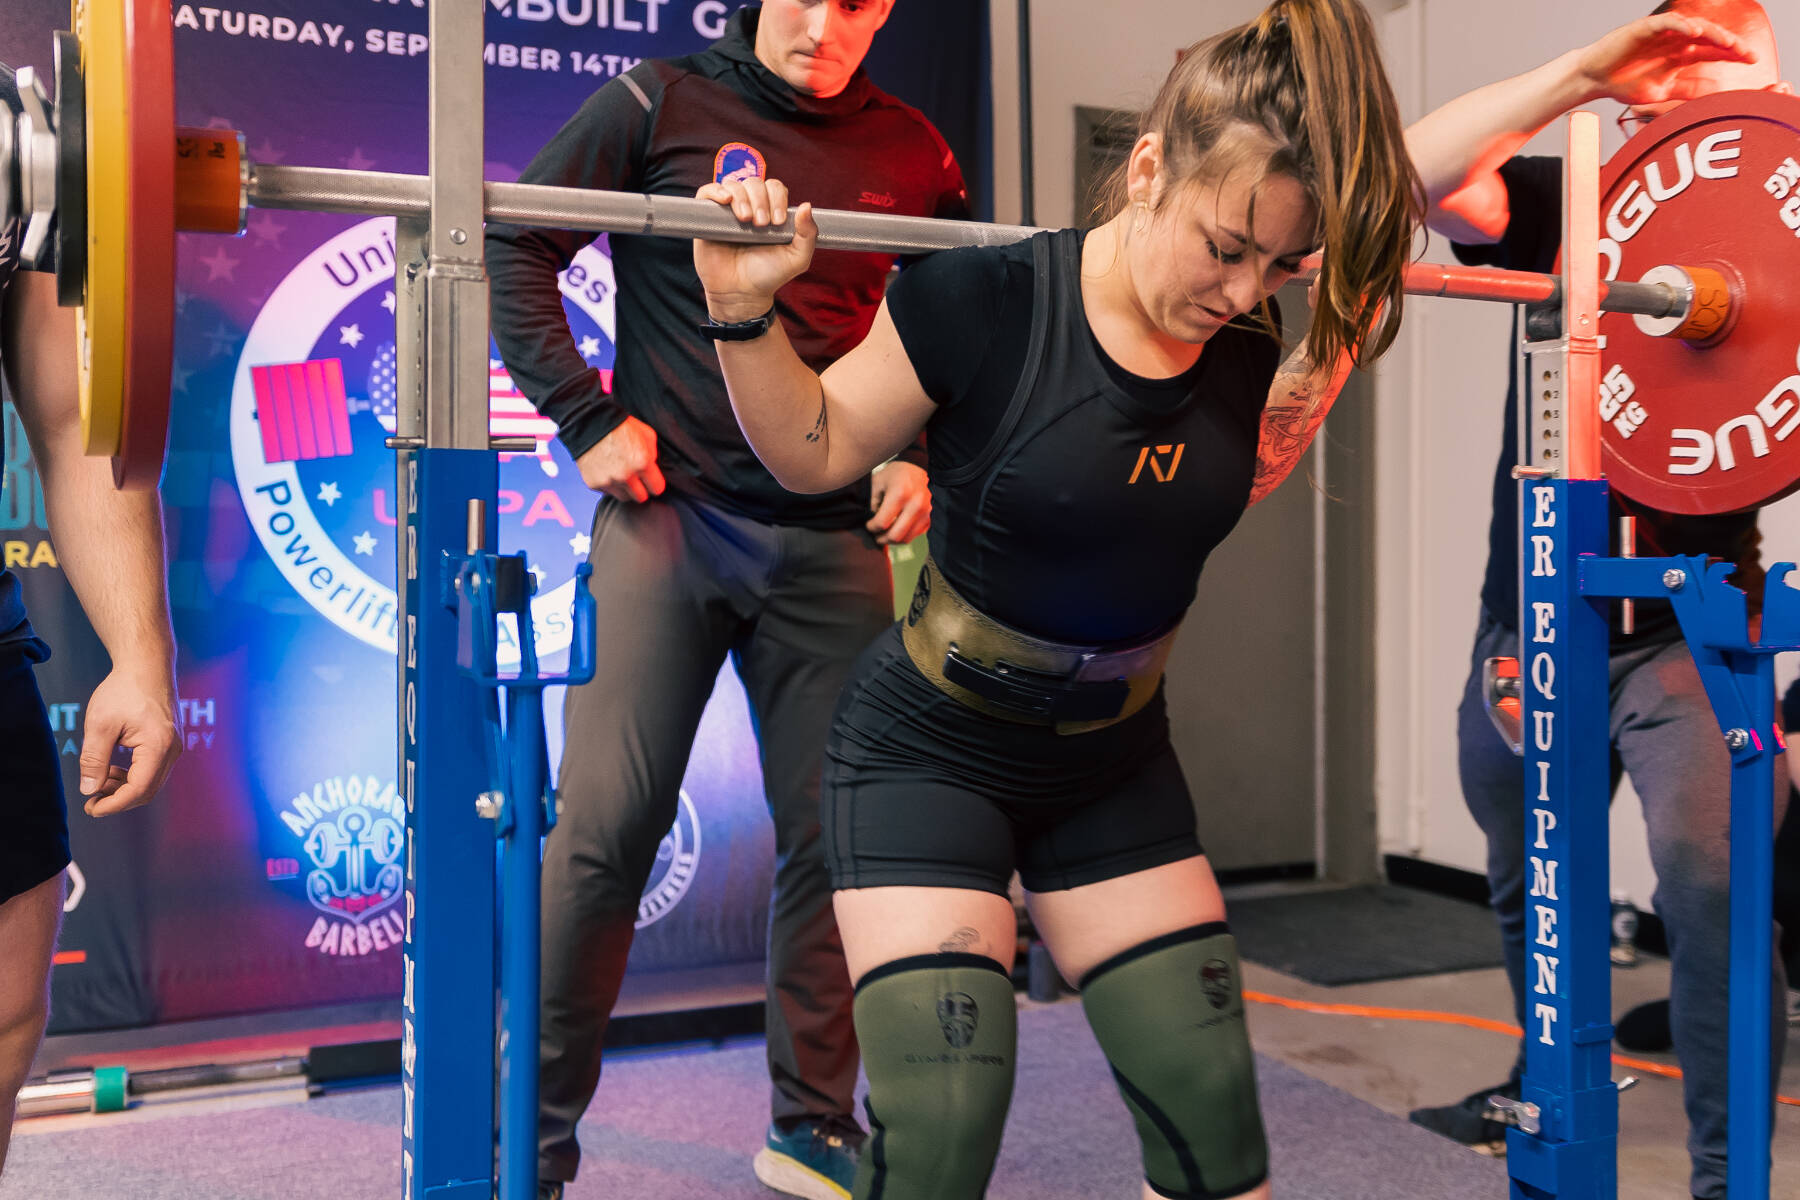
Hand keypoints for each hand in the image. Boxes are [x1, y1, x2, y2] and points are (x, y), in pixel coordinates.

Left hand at [80, 667, 180, 816]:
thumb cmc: (124, 690)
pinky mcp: (170, 741)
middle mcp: (173, 750)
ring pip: (151, 781)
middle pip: (148, 790)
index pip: (138, 790)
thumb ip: (94, 760)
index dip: (113, 804)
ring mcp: (174, 746)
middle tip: (91, 800)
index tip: (90, 807)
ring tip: (98, 779)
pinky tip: (113, 766)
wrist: (147, 665)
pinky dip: (132, 775)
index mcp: (158, 747)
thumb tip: (89, 790)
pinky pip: (153, 769)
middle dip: (119, 799)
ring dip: (124, 787)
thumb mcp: (100, 725)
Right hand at [576, 415, 665, 501]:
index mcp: (642, 463)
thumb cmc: (620, 426)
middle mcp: (626, 475)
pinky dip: (610, 485)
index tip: (651, 480)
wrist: (589, 422)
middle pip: (641, 497)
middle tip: (637, 478)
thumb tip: (654, 470)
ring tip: (622, 474)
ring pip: (624, 497)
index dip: (655, 484)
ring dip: (625, 489)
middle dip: (641, 489)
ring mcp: (609, 481)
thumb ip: (654, 455)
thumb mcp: (646, 434)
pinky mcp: (594, 483)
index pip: (657, 489)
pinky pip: (607, 492)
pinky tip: (608, 470)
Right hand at [692, 176, 817, 322]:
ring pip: (733, 185)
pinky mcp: (707, 218)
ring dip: (742, 198)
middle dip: (761, 200)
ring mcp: (727, 212)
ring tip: (746, 220)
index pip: (774, 187)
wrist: (741, 294)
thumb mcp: (797, 258)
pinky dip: (716, 190)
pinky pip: (707, 191)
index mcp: (770, 211)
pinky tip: (725, 200)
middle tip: (762, 225)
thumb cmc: (769, 276)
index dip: (777, 198)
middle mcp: (750, 207)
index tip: (778, 222)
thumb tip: (806, 205)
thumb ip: (808, 234)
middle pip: (754, 183)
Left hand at [866, 461, 930, 545]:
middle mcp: (916, 504)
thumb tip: (871, 522)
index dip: (871, 527)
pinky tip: (896, 528)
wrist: (917, 469)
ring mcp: (926, 512)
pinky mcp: (930, 518)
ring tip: (884, 533)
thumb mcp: (877, 483)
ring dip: (892, 540)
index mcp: (901, 493)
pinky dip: (903, 536)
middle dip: (881, 539)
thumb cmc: (894, 475)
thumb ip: (871, 503)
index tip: (869, 524)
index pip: (882, 522)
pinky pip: (914, 535)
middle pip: (895, 535)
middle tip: (875, 535)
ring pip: (905, 539)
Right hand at [1575, 12, 1755, 106]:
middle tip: (1745, 53)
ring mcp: (1661, 34)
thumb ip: (1687, 89)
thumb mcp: (1662, 91)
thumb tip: (1712, 94)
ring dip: (1712, 33)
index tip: (1751, 61)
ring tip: (1727, 41)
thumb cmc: (1623, 84)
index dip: (1733, 54)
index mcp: (1680, 55)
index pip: (1713, 51)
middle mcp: (1675, 41)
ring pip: (1693, 27)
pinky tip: (1694, 32)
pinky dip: (1681, 26)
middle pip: (1709, 38)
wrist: (1594, 80)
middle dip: (1729, 44)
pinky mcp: (1644, 29)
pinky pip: (1667, 23)